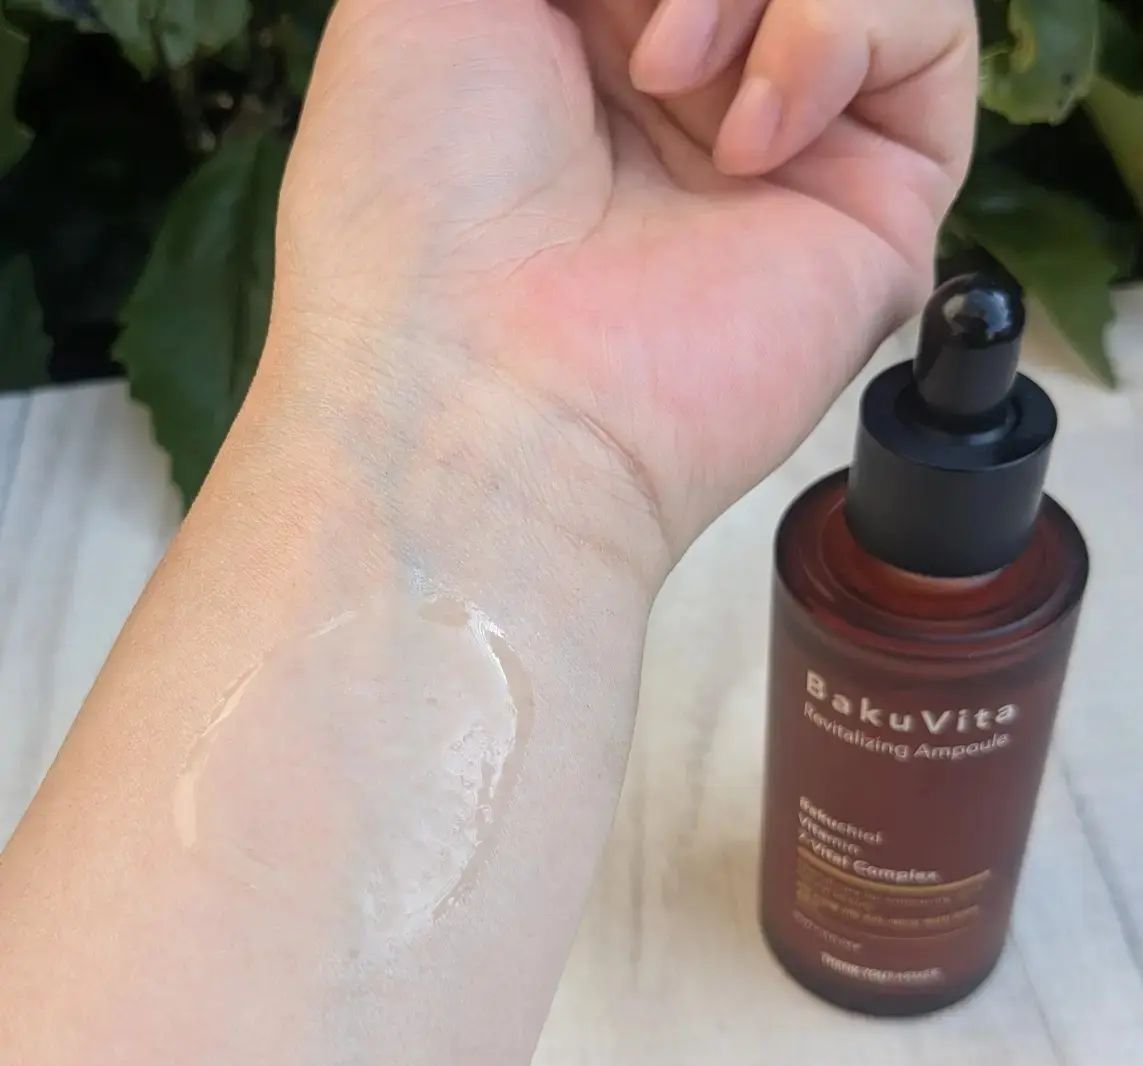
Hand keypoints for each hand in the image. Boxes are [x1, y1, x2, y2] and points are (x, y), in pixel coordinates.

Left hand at [273, 0, 976, 566]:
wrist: (479, 386)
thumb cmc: (413, 203)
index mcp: (588, 31)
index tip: (580, 0)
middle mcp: (695, 87)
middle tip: (629, 46)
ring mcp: (790, 143)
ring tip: (664, 76)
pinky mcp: (878, 203)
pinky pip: (930, 28)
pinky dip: (839, 33)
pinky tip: (744, 143)